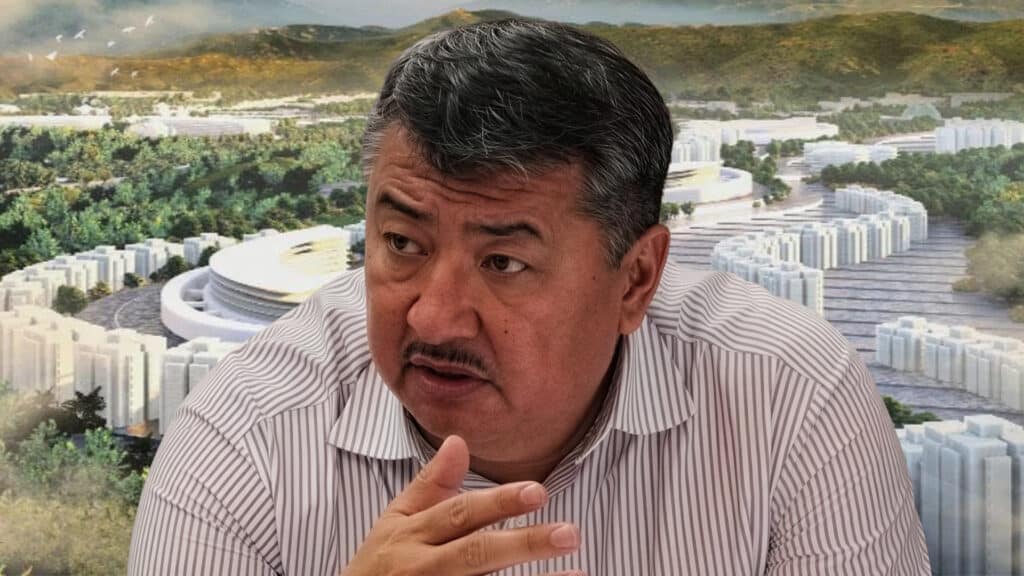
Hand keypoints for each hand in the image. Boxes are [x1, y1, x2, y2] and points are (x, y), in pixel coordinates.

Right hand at [340, 435, 583, 575]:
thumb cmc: (377, 568)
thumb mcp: (395, 523)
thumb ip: (430, 486)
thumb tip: (459, 441)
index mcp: (412, 536)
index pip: (460, 515)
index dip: (498, 503)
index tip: (539, 491)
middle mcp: (421, 569)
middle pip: (476, 556)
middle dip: (523, 544)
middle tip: (569, 533)